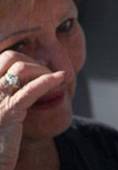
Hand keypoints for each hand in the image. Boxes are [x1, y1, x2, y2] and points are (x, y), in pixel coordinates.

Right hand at [0, 50, 65, 169]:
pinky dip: (48, 81)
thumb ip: (10, 91)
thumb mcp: (1, 109)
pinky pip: (30, 90)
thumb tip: (32, 73)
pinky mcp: (8, 112)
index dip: (24, 58)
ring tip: (55, 79)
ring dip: (43, 69)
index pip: (3, 57)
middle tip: (48, 73)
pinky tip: (60, 78)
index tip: (38, 67)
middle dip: (34, 60)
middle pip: (11, 57)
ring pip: (21, 68)